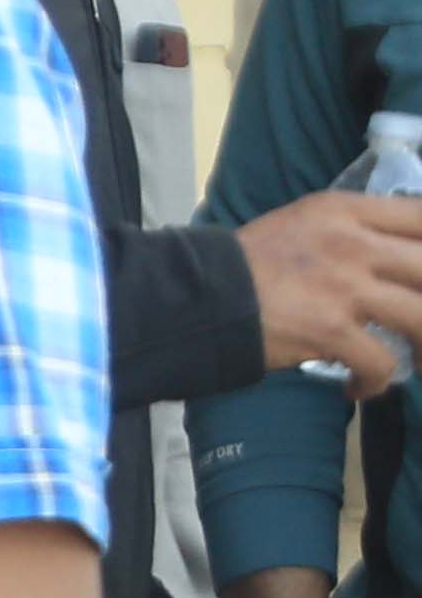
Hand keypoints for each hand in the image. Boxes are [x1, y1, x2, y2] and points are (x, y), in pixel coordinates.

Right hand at [237, 191, 421, 389]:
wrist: (199, 296)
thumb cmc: (249, 262)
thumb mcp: (304, 223)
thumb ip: (353, 229)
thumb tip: (399, 254)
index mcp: (345, 211)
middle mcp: (354, 244)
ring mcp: (344, 288)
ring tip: (417, 360)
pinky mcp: (331, 331)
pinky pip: (382, 364)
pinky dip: (376, 382)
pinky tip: (358, 385)